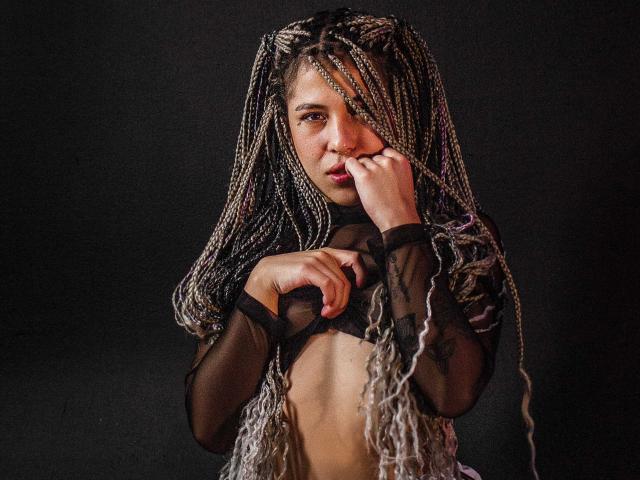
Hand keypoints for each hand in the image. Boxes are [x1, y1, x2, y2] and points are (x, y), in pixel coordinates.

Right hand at [244, 248, 367, 320]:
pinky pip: (328, 286)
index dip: (362, 273)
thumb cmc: (290, 277)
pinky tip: (324, 307)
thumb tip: (344, 293)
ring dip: (336, 303)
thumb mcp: (313, 273)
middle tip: (335, 312)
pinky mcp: (308, 268)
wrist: (267, 276)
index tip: (359, 287)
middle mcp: (324, 254)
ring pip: (339, 284)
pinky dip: (329, 299)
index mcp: (327, 253)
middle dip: (344, 300)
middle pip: (346, 279)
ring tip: (327, 312)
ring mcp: (316, 259)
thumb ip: (328, 276)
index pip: (354, 258)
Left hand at [344, 147, 420, 230]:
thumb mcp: (403, 180)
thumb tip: (376, 164)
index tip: (378, 172)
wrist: (399, 217)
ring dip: (362, 171)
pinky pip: (351, 163)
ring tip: (367, 186)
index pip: (385, 151)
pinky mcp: (364, 176)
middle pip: (373, 157)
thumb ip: (394, 169)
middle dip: (371, 168)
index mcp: (401, 161)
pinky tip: (352, 176)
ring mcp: (377, 168)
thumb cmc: (400, 204)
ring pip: (362, 161)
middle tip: (374, 184)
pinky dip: (349, 169)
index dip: (379, 162)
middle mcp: (389, 161)